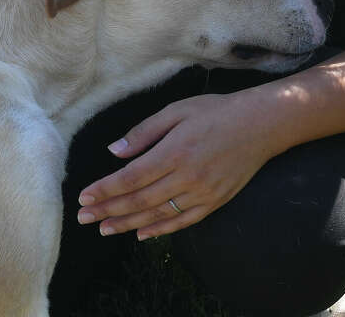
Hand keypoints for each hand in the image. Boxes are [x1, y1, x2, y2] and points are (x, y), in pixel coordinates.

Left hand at [74, 92, 282, 240]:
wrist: (261, 125)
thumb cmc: (215, 112)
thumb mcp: (176, 110)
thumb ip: (143, 132)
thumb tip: (114, 151)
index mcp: (173, 152)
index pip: (130, 178)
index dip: (105, 189)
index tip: (83, 197)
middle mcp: (186, 177)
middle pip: (139, 200)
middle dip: (108, 210)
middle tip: (84, 219)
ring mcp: (202, 193)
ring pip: (158, 214)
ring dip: (128, 223)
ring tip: (104, 228)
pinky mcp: (215, 202)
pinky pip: (182, 221)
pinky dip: (160, 230)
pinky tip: (141, 233)